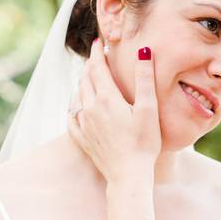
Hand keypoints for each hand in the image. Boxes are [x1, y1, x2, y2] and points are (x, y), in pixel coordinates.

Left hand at [68, 39, 160, 183]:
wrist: (128, 176)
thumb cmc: (144, 144)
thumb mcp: (148, 109)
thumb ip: (145, 79)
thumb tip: (143, 51)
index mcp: (106, 99)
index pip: (98, 68)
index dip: (98, 53)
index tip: (99, 42)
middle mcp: (90, 108)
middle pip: (85, 79)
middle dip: (91, 65)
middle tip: (96, 57)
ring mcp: (83, 124)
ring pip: (77, 95)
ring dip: (83, 83)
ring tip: (89, 77)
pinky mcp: (82, 139)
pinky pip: (71, 116)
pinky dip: (74, 106)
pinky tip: (76, 106)